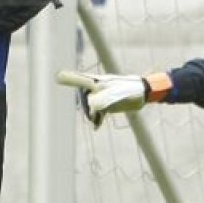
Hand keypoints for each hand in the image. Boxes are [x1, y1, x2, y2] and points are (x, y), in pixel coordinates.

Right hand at [56, 69, 171, 128]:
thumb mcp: (117, 98)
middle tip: (94, 117)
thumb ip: (102, 102)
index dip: (69, 79)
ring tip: (97, 122)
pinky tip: (97, 126)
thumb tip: (91, 109)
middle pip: (85, 97)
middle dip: (86, 108)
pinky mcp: (108, 100)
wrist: (145, 92)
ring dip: (93, 114)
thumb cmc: (132, 92)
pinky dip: (98, 117)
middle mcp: (98, 86)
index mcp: (99, 83)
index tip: (58, 76)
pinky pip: (99, 109)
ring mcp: (103, 92)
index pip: (81, 79)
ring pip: (91, 104)